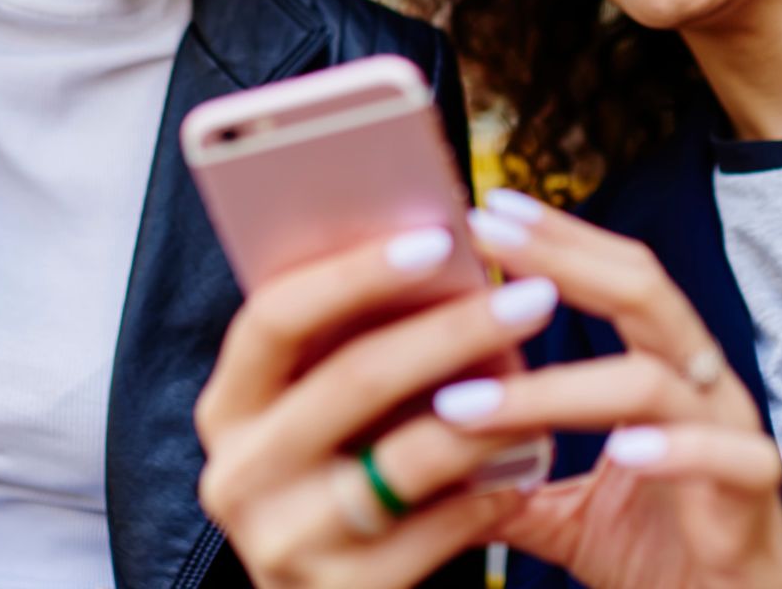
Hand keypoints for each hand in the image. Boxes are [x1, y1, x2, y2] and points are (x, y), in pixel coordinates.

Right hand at [194, 224, 553, 588]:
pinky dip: (490, 497)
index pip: (275, 318)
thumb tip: (443, 249)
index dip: (354, 274)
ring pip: (405, 460)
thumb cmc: (338, 482)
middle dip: (454, 331)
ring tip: (551, 385)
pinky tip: (527, 473)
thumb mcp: (315, 416)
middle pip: (354, 379)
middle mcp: (239, 474)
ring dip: (490, 415)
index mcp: (230, 407)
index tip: (440, 238)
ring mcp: (284, 542)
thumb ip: (348, 347)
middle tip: (534, 298)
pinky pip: (437, 534)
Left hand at [436, 191, 781, 588]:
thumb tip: (416, 450)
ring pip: (656, 383)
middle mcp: (703, 389)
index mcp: (665, 374)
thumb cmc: (661, 556)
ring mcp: (734, 438)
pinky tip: (621, 450)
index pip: (617, 280)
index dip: (559, 239)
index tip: (485, 210)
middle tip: (487, 230)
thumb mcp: (564, 512)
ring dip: (559, 387)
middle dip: (563, 256)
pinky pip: (730, 459)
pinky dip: (675, 451)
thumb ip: (506, 476)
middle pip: (642, 294)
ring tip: (473, 402)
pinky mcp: (754, 502)